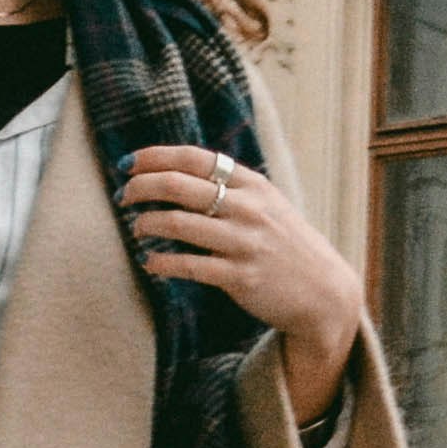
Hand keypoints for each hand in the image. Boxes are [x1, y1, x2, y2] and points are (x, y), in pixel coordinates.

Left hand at [121, 142, 363, 394]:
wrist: (322, 290)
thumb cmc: (285, 244)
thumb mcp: (267, 204)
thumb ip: (230, 188)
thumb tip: (176, 173)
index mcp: (252, 185)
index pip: (194, 158)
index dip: (155, 157)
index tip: (128, 164)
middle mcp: (248, 208)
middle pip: (179, 186)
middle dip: (141, 187)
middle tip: (124, 196)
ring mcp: (244, 242)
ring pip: (179, 224)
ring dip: (147, 223)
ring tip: (136, 227)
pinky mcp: (240, 276)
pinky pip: (189, 266)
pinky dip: (162, 262)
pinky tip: (150, 261)